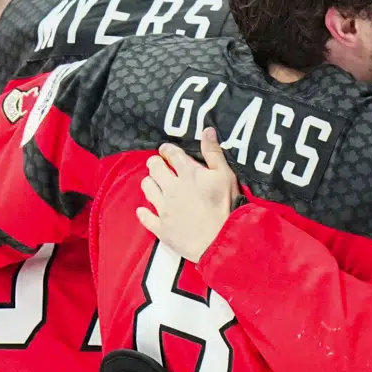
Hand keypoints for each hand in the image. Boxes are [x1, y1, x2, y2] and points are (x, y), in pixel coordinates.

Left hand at [141, 130, 239, 260]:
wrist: (221, 241)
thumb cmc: (227, 208)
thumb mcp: (226, 176)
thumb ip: (214, 152)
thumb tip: (207, 130)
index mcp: (188, 173)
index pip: (170, 153)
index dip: (167, 150)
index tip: (168, 152)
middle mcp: (172, 187)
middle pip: (154, 167)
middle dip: (156, 164)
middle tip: (160, 166)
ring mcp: (164, 208)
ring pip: (147, 188)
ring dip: (150, 183)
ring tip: (156, 185)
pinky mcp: (161, 227)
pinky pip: (145, 217)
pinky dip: (144, 212)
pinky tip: (146, 210)